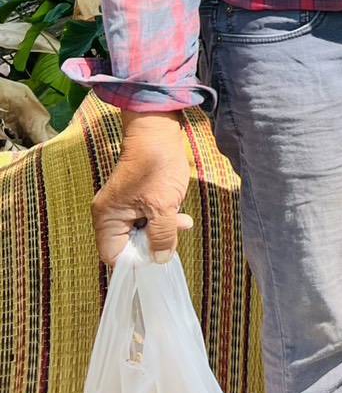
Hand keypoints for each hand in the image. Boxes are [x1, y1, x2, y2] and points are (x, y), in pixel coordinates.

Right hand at [92, 112, 192, 265]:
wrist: (159, 131)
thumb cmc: (157, 166)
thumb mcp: (163, 206)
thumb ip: (162, 236)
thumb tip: (160, 260)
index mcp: (107, 219)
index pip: (114, 256)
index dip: (137, 260)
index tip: (159, 254)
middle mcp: (110, 215)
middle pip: (129, 245)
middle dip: (155, 242)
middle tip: (176, 230)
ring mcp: (123, 206)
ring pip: (142, 232)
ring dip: (163, 229)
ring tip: (182, 219)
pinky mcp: (137, 198)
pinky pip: (147, 218)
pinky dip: (163, 218)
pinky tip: (179, 212)